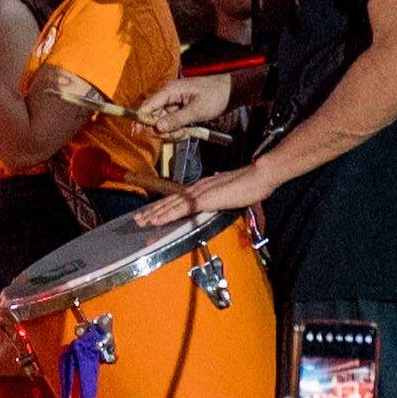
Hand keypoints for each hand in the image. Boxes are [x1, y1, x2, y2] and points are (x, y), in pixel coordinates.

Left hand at [133, 162, 270, 231]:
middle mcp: (197, 187)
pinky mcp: (203, 199)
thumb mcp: (231, 190)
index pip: (179, 197)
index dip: (164, 205)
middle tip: (138, 218)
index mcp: (203, 185)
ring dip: (155, 214)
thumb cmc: (250, 184)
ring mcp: (198, 192)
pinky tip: (156, 220)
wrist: (258, 176)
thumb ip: (221, 193)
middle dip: (153, 210)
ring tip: (141, 221)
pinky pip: (180, 209)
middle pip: (170, 200)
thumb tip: (217, 196)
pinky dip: (166, 215)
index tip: (153, 211)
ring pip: (171, 205)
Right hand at [140, 76, 230, 134]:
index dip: (141, 118)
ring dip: (172, 132)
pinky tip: (188, 132)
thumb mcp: (197, 110)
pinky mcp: (179, 112)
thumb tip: (157, 128)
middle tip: (178, 134)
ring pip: (162, 123)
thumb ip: (176, 119)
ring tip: (186, 133)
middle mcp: (169, 98)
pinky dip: (177, 131)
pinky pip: (171, 124)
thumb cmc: (215, 95)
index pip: (148, 105)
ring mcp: (174, 105)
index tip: (137, 132)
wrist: (231, 92)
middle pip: (153, 117)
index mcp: (170, 91)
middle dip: (163, 129)